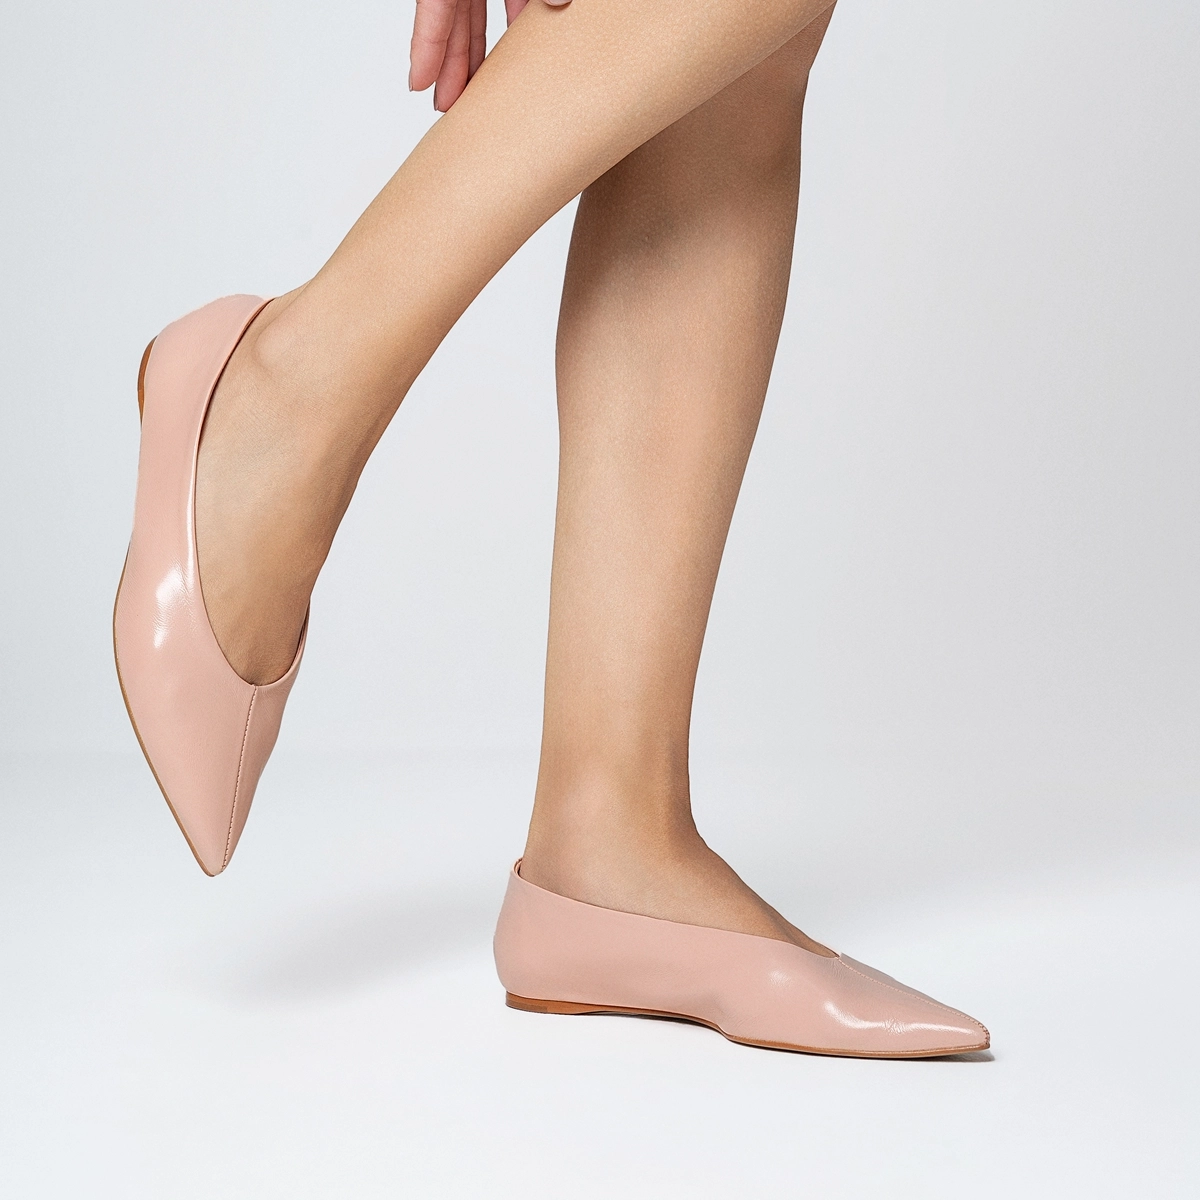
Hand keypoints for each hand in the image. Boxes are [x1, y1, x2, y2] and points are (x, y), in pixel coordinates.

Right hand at [409, 0, 573, 112]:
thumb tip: (560, 2)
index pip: (435, 5)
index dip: (426, 45)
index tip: (419, 84)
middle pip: (456, 20)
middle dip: (451, 64)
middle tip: (450, 109)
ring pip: (478, 13)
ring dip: (479, 51)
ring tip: (480, 92)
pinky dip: (513, 20)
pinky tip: (520, 50)